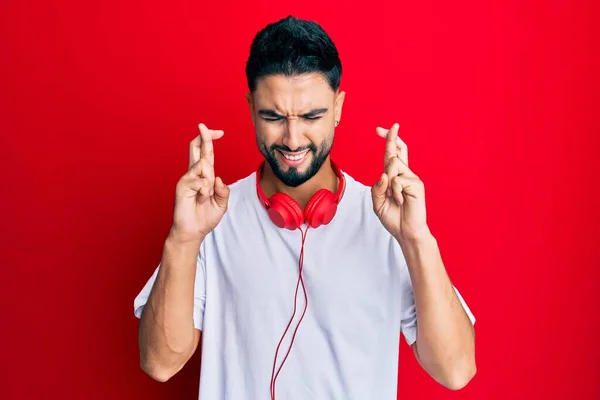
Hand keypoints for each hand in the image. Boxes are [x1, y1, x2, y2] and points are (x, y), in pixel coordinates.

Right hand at [170, 123, 229, 242]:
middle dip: (203, 136)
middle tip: (204, 125)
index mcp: (204, 176)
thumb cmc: (205, 218)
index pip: (206, 154)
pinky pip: (200, 181)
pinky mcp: (182, 186)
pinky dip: (204, 192)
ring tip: (204, 197)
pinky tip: (199, 200)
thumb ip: (223, 190)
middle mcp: (193, 174)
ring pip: (204, 166)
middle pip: (196, 148)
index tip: (219, 132)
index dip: (210, 141)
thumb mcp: (221, 203)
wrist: (193, 232)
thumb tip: (217, 178)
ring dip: (209, 182)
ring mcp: (186, 179)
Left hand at [371, 123, 429, 241]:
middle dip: (389, 138)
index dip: (389, 140)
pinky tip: (401, 201)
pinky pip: (397, 180)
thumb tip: (384, 174)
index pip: (392, 154)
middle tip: (381, 128)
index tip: (380, 129)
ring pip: (393, 164)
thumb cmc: (393, 217)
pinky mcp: (417, 184)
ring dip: (388, 181)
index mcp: (395, 176)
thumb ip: (378, 187)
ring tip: (394, 196)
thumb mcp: (378, 201)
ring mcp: (412, 178)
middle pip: (396, 150)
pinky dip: (395, 192)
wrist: (405, 232)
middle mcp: (404, 174)